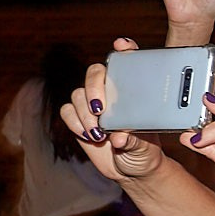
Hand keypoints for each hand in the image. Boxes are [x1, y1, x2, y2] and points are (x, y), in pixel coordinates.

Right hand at [59, 52, 165, 181]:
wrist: (132, 169)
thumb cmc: (146, 153)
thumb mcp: (147, 149)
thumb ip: (135, 141)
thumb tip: (119, 138)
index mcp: (134, 91)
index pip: (129, 62)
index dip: (125, 50)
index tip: (122, 46)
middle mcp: (112, 91)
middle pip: (95, 73)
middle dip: (93, 87)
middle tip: (100, 109)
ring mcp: (93, 103)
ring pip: (78, 93)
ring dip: (85, 113)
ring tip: (99, 134)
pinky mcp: (79, 117)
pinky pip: (67, 111)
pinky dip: (75, 122)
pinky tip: (89, 136)